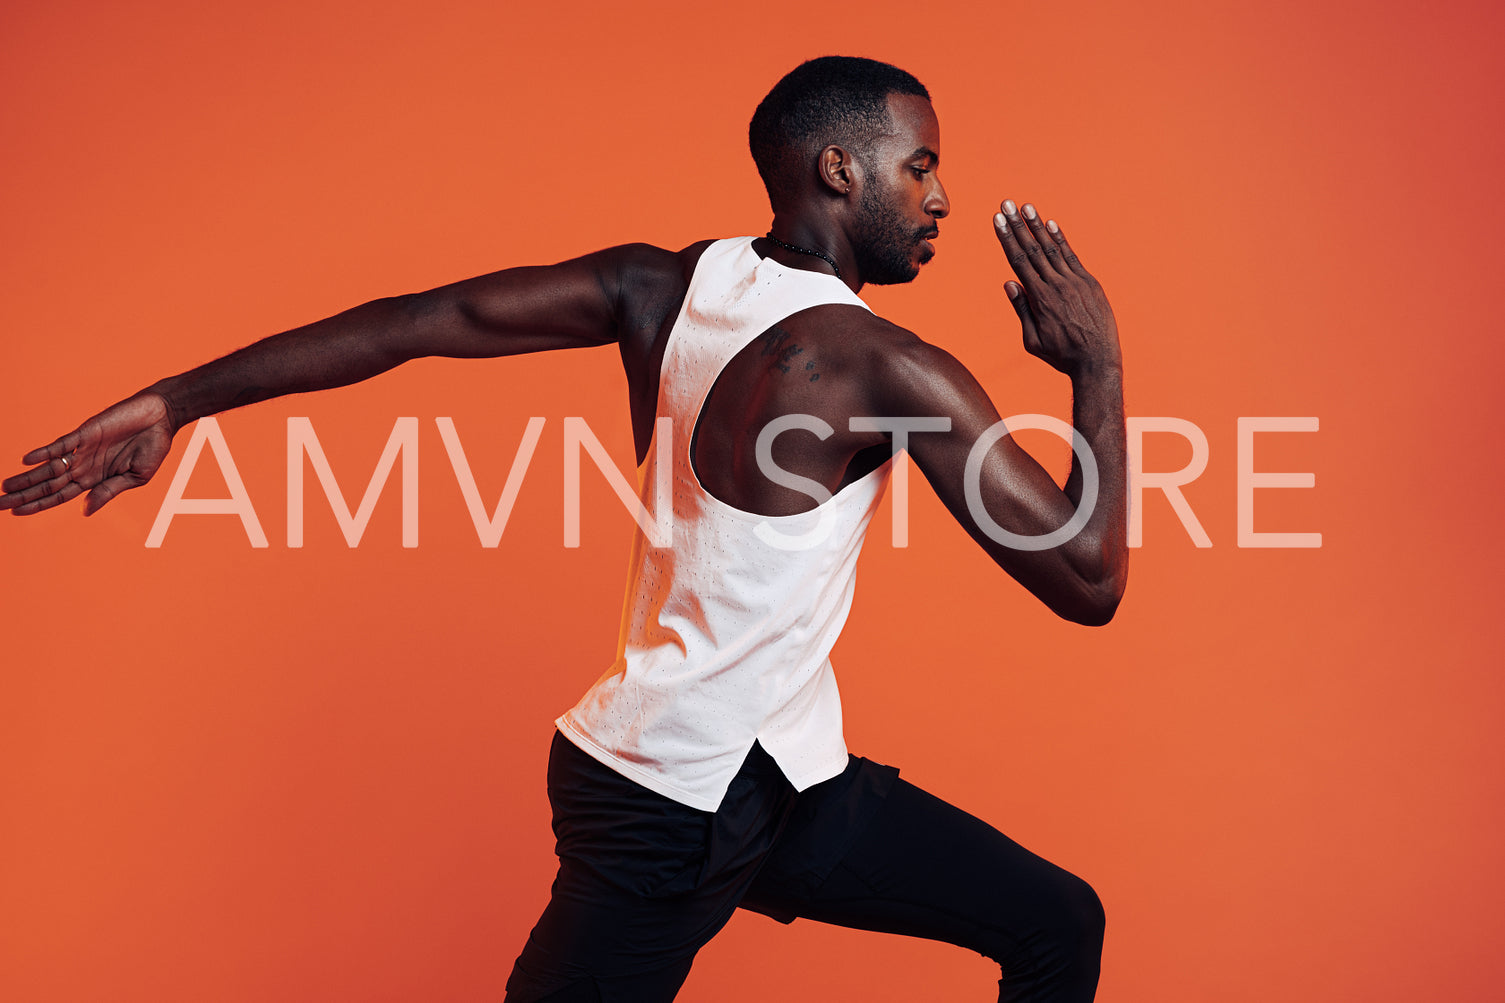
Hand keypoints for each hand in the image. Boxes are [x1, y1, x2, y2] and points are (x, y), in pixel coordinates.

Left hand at [1, 393, 175, 515]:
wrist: (162, 418)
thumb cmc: (154, 448)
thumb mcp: (136, 477)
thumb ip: (109, 492)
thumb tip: (85, 510)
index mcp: (95, 480)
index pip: (59, 496)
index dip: (38, 505)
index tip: (14, 513)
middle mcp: (84, 466)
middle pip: (47, 484)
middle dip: (23, 495)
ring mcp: (83, 450)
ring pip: (49, 467)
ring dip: (27, 477)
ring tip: (5, 486)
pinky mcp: (85, 433)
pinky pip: (61, 445)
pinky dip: (45, 453)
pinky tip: (28, 460)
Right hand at [993, 199, 1119, 376]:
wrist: (1097, 360)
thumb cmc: (1061, 354)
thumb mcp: (1033, 341)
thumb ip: (1022, 310)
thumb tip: (1009, 283)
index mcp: (1039, 299)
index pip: (1019, 262)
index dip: (1007, 239)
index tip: (997, 221)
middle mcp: (1056, 285)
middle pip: (1032, 249)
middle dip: (1017, 225)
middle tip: (1005, 204)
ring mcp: (1075, 282)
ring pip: (1052, 248)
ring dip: (1037, 226)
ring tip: (1025, 207)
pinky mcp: (1089, 282)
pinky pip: (1071, 256)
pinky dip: (1061, 239)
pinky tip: (1050, 224)